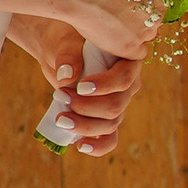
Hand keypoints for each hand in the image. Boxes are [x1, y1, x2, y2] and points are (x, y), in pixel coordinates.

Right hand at [18, 0, 155, 67]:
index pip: (158, 2)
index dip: (141, 5)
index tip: (127, 4)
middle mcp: (159, 8)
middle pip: (153, 20)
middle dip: (137, 20)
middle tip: (115, 16)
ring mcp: (147, 28)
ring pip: (144, 37)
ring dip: (131, 35)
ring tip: (109, 25)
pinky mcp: (132, 46)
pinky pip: (136, 54)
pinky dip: (123, 48)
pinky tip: (108, 37)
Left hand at [35, 30, 143, 158]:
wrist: (59, 53)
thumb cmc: (66, 40)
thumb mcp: (65, 42)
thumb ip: (68, 55)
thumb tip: (66, 77)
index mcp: (127, 60)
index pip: (124, 78)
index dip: (105, 86)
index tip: (80, 87)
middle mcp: (128, 84)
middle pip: (116, 105)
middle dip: (87, 107)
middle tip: (61, 96)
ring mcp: (118, 103)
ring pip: (111, 124)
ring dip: (85, 125)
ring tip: (61, 119)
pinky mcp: (105, 118)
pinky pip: (110, 139)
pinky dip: (98, 146)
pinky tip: (80, 146)